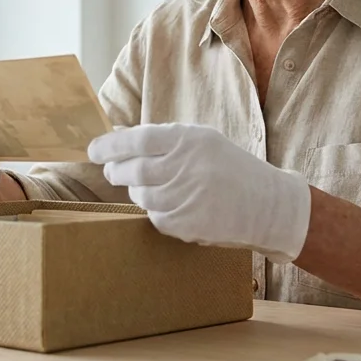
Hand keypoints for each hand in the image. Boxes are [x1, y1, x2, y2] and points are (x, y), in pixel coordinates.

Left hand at [88, 123, 311, 262]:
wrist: (267, 205)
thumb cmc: (231, 169)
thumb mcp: (203, 141)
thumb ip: (163, 138)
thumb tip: (118, 136)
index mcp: (190, 140)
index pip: (138, 140)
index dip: (110, 145)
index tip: (93, 150)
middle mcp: (186, 167)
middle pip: (133, 171)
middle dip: (116, 170)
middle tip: (113, 170)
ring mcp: (186, 198)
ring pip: (141, 195)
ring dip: (138, 191)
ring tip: (155, 186)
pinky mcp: (186, 224)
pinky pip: (155, 217)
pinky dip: (156, 210)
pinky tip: (174, 204)